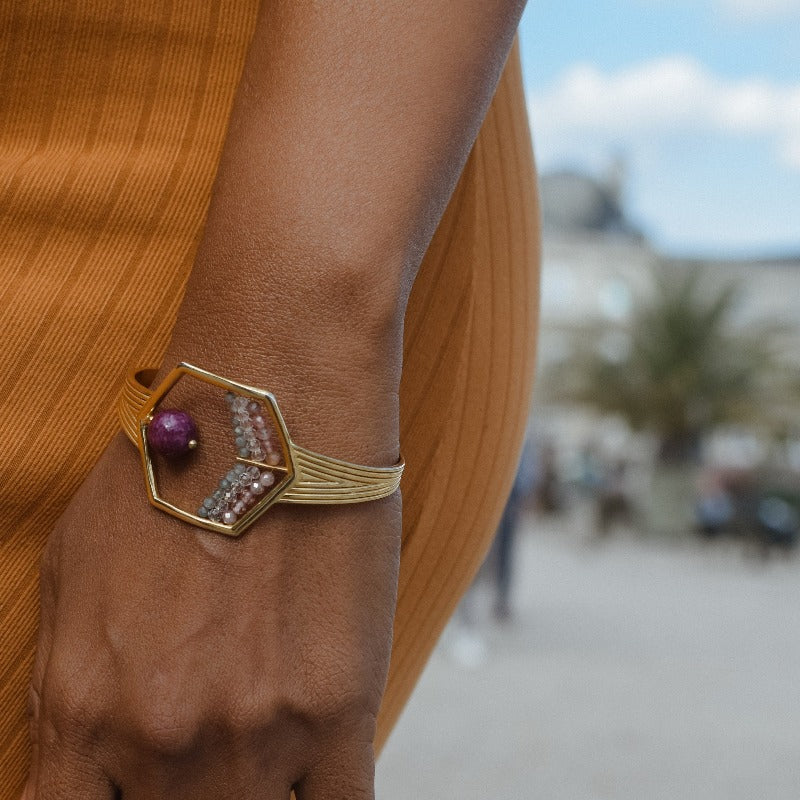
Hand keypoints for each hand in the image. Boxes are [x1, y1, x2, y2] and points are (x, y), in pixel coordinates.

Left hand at [24, 432, 400, 798]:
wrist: (268, 412)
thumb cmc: (171, 474)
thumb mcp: (73, 572)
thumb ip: (68, 683)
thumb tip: (81, 747)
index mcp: (81, 709)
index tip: (138, 790)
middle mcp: (162, 739)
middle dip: (185, 798)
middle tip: (211, 754)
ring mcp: (254, 733)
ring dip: (255, 797)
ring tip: (263, 745)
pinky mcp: (338, 712)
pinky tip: (320, 773)